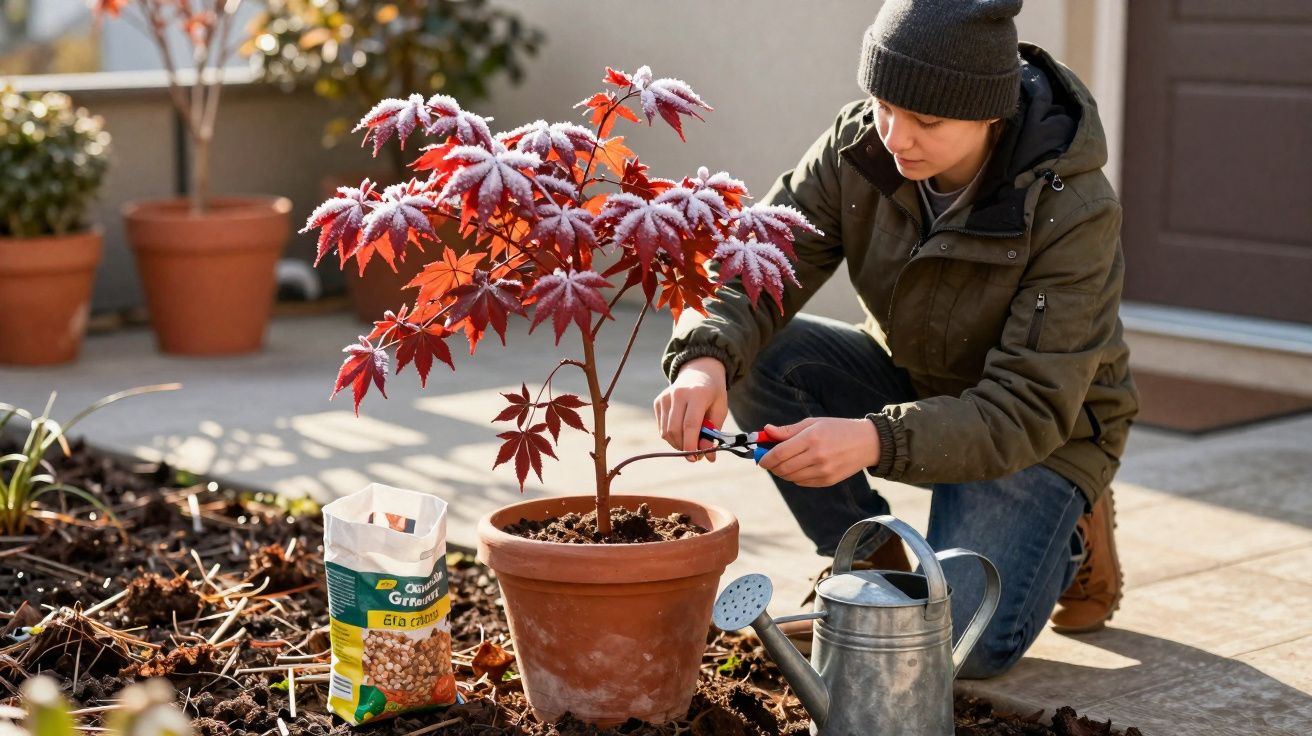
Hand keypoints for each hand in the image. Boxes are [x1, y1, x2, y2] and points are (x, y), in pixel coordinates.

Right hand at [653, 357, 727, 461]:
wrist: (699, 371)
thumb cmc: (713, 394)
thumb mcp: (720, 411)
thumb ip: (713, 433)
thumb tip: (708, 457)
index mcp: (697, 394)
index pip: (690, 425)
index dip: (691, 445)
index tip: (696, 458)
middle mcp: (678, 394)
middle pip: (675, 430)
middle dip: (684, 447)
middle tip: (695, 454)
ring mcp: (665, 397)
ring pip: (666, 431)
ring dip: (677, 444)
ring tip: (689, 443)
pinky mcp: (658, 401)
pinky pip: (661, 427)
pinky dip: (671, 435)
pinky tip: (682, 431)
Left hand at [757, 417, 879, 486]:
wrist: (867, 443)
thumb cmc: (837, 429)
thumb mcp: (813, 423)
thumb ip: (788, 430)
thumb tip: (766, 431)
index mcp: (811, 438)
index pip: (779, 453)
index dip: (765, 458)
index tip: (760, 458)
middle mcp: (817, 456)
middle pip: (783, 468)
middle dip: (772, 466)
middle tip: (768, 461)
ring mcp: (823, 471)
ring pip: (791, 478)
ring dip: (782, 472)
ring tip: (783, 463)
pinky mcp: (828, 481)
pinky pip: (802, 483)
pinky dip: (795, 477)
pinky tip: (798, 468)